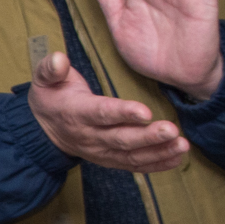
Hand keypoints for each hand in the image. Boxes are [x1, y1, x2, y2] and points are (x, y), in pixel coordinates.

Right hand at [28, 49, 189, 170]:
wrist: (42, 129)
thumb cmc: (51, 97)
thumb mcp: (44, 79)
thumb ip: (51, 68)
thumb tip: (60, 58)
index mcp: (76, 113)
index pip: (102, 113)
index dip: (123, 113)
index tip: (146, 112)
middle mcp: (90, 136)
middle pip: (121, 138)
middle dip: (148, 136)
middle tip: (173, 130)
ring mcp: (101, 151)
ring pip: (131, 155)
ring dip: (158, 152)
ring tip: (182, 146)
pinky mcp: (110, 159)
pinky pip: (133, 165)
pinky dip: (156, 164)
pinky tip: (176, 158)